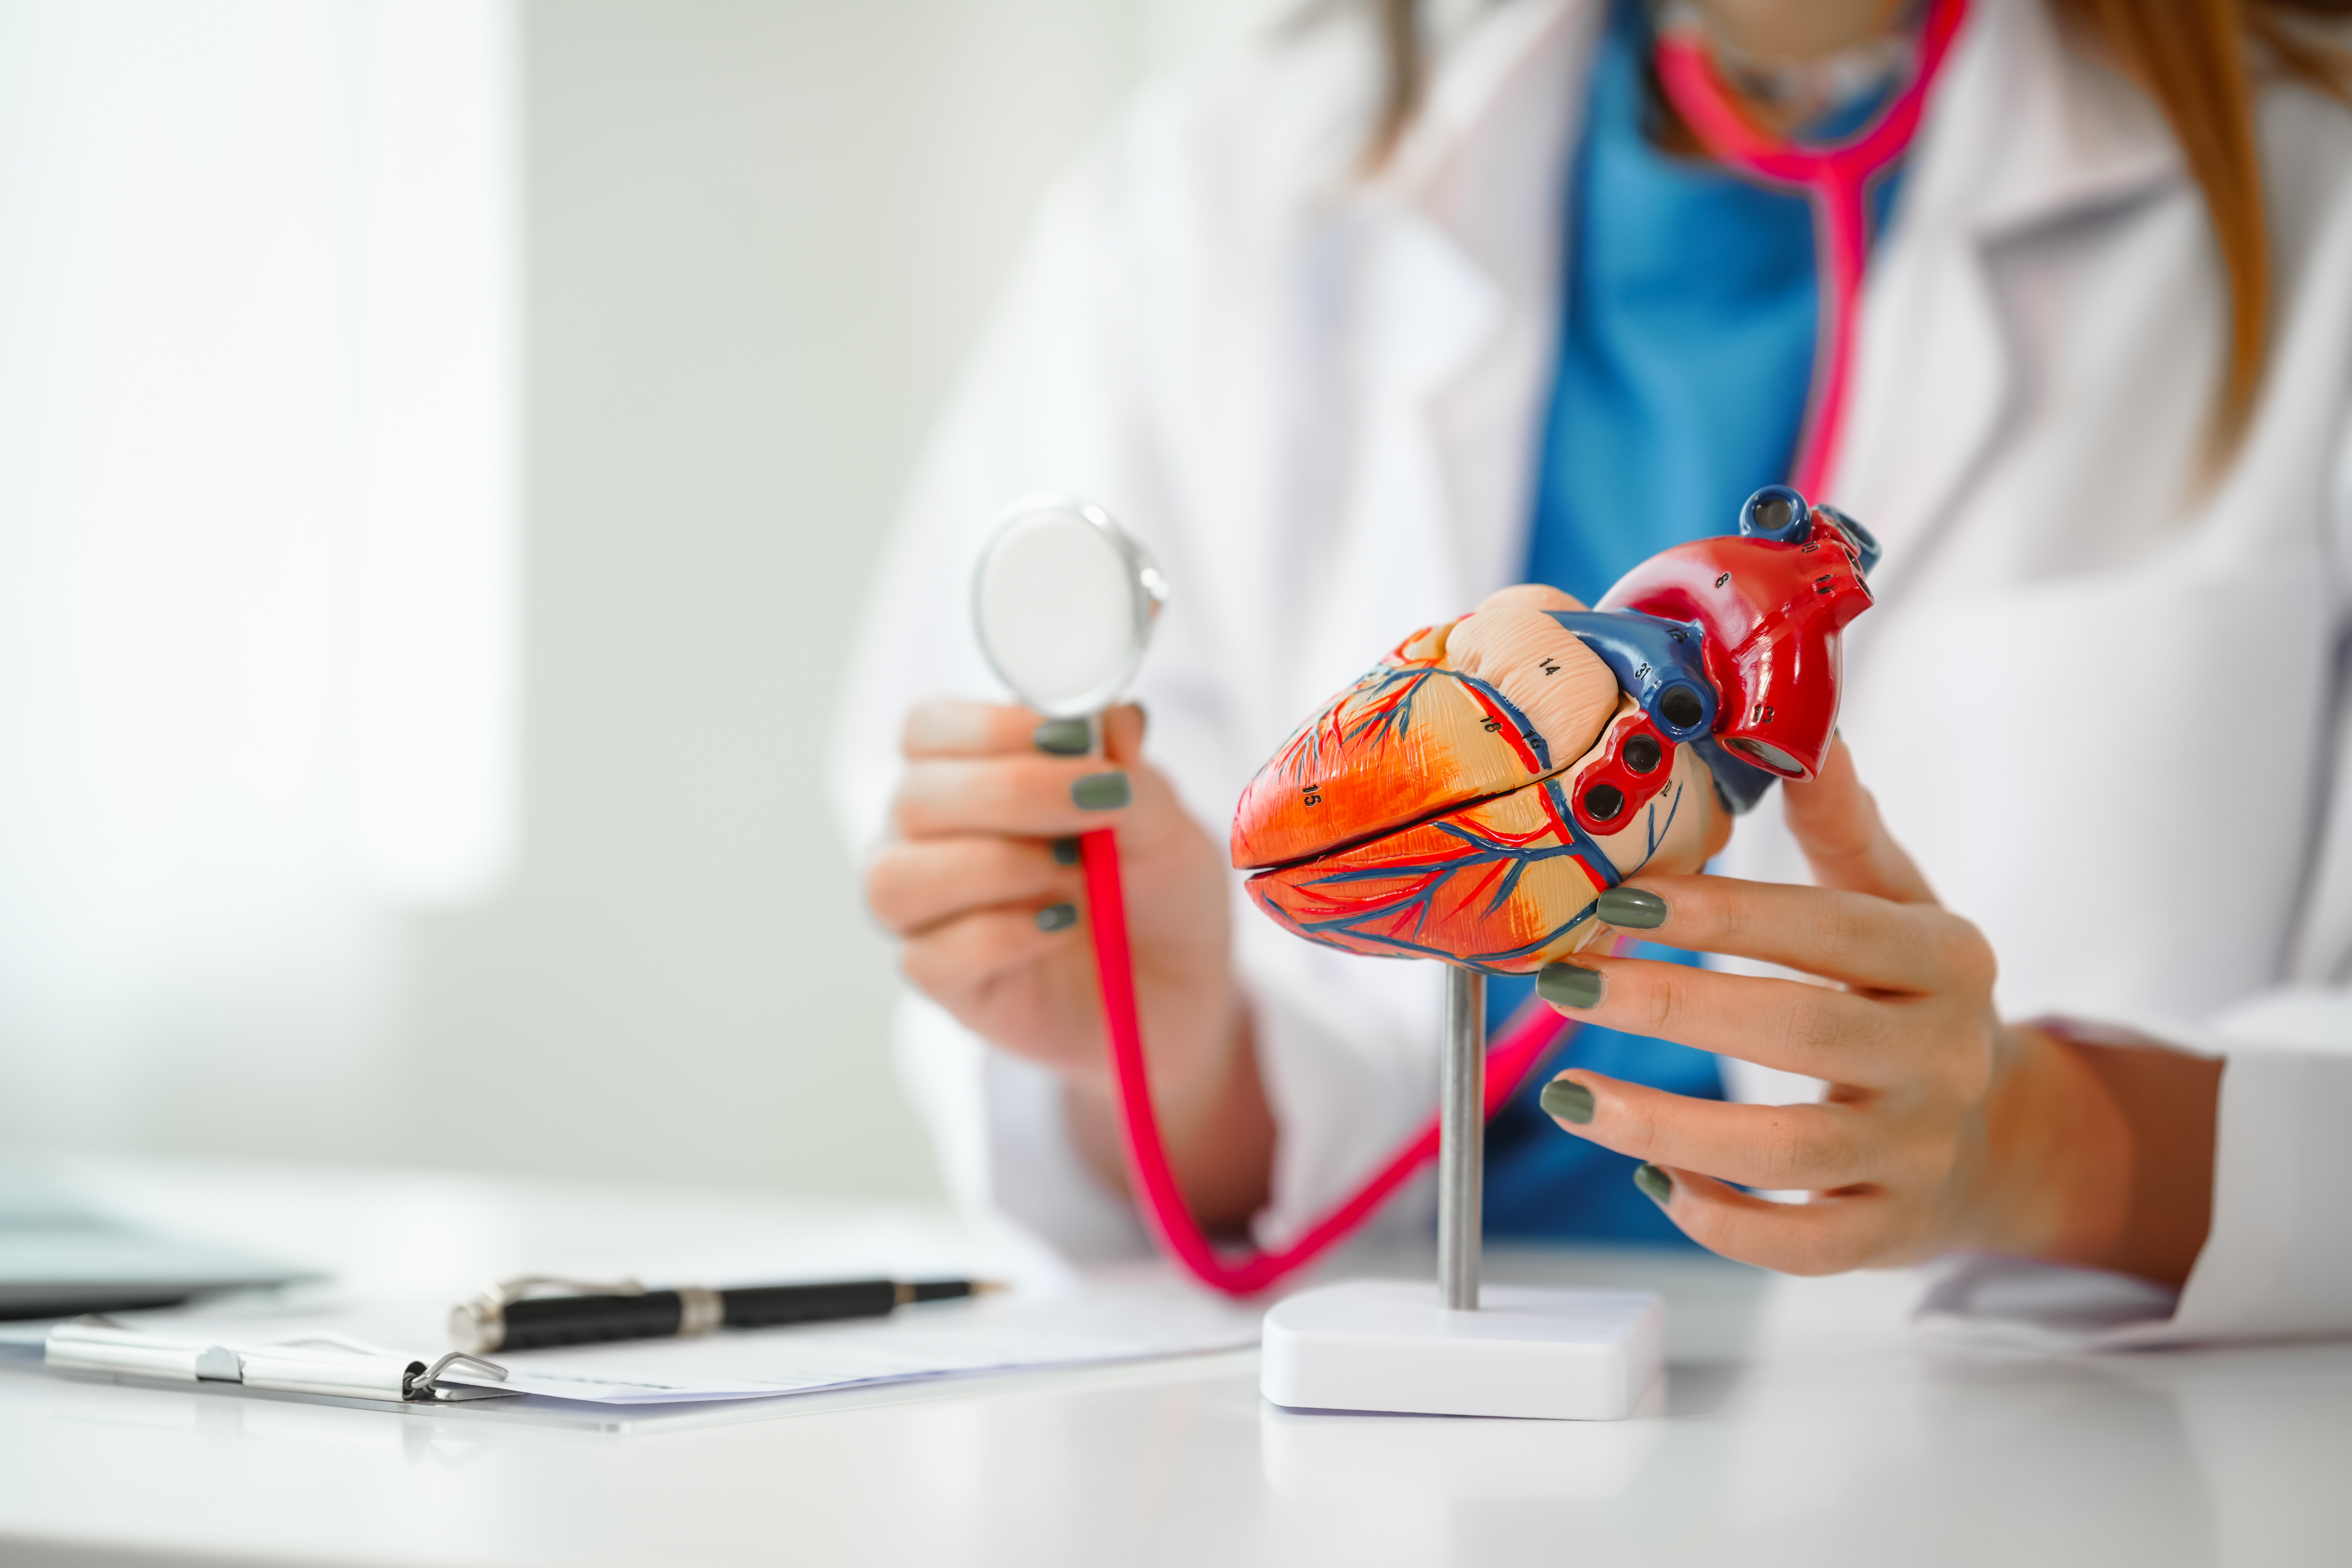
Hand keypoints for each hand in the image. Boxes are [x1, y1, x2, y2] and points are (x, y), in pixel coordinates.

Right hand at [865, 701, 1270, 1224]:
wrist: (1178, 989)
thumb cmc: (1156, 888)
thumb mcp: (1164, 824)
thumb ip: (1132, 770)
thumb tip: (1109, 716)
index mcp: (966, 773)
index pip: (929, 730)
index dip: (991, 727)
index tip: (1072, 738)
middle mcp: (926, 837)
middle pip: (913, 799)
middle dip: (1012, 793)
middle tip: (1099, 802)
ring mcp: (925, 913)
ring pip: (899, 880)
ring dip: (997, 868)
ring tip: (1076, 872)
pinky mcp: (940, 980)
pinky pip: (933, 954)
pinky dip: (1004, 934)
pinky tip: (1060, 928)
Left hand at [1533, 738, 2220, 1284]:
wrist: (1998, 1132)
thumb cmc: (1909, 995)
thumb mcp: (1896, 899)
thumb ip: (1841, 821)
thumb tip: (1804, 717)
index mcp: (1946, 961)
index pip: (1829, 931)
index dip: (1722, 912)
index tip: (1618, 897)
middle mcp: (1943, 1060)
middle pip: (1802, 1036)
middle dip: (1671, 1007)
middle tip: (1563, 980)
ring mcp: (1920, 1154)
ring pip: (1788, 1156)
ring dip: (1666, 1128)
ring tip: (1569, 1094)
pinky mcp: (1888, 1236)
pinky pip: (1799, 1246)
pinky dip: (1719, 1222)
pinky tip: (1650, 1178)